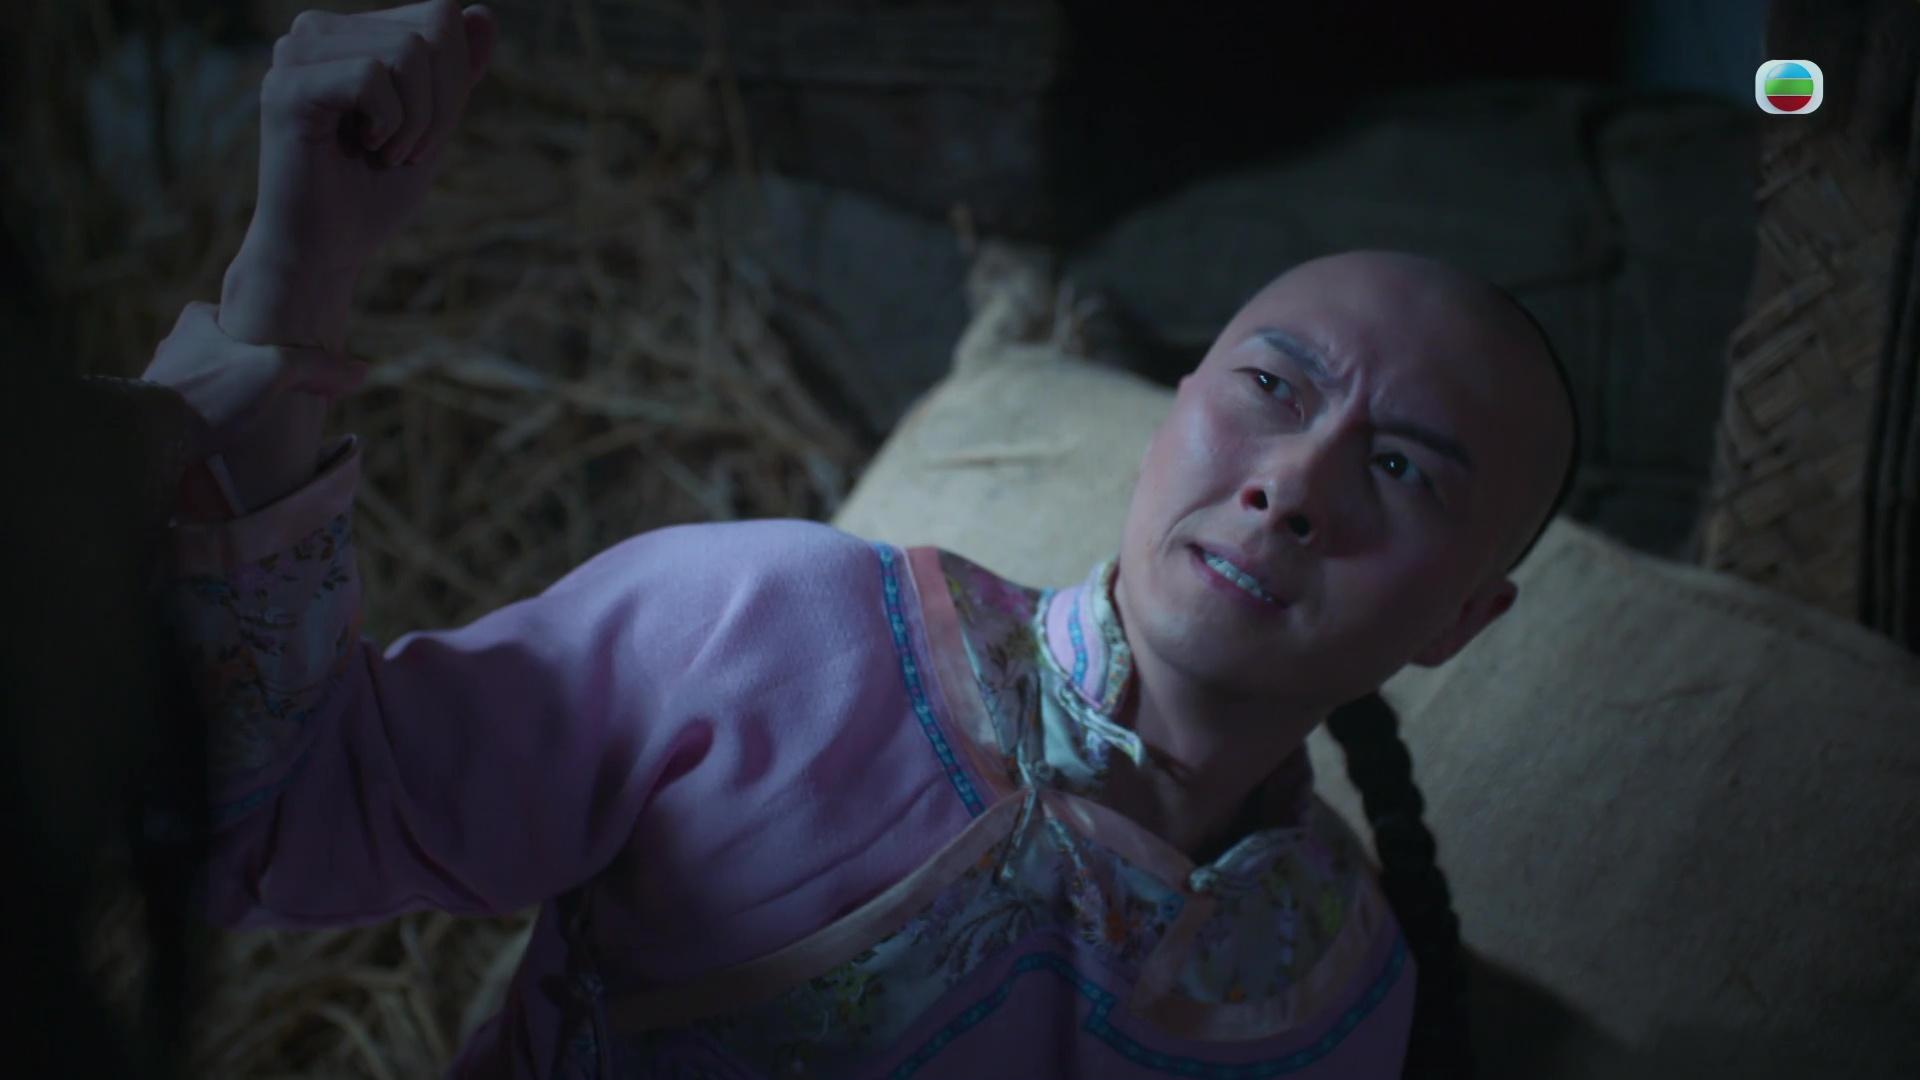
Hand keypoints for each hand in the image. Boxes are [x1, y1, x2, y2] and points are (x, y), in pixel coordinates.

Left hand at [143, 302, 369, 510]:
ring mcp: (162, 378)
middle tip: (279, 392)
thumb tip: (360, 372)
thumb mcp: (275, 371)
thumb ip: (318, 367)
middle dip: (253, 372)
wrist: (150, 440)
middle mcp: (176, 344)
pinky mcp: (158, 412)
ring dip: (232, 399)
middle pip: (230, 353)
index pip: (244, 318)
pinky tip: (230, 438)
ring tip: (257, 419)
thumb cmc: (210, 394)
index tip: (290, 361)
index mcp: (197, 320)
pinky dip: (215, 421)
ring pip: (212, 382)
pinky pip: (197, 410)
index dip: (273, 338)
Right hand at [222, 0, 496, 349]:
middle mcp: (317, 32)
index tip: (429, 134)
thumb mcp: (432, 126)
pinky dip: (390, 124)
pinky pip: (372, 76)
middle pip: (431, 30)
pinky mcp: (285, 85)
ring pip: (407, 50)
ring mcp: (295, 53)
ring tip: (387, 152)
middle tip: (409, 151)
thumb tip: (483, 15)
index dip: (456, 80)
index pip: (439, 16)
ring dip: (418, 119)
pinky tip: (366, 149)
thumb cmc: (372, 194)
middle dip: (443, 104)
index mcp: (351, 34)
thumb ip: (455, 71)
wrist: (326, 250)